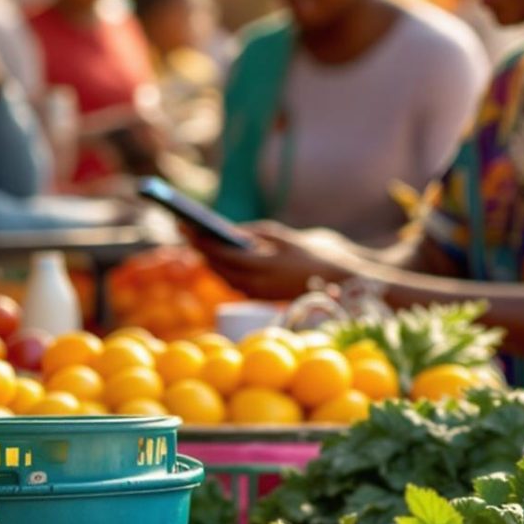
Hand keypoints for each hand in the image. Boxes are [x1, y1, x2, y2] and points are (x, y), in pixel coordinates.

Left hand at [186, 221, 360, 303]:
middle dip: (199, 248)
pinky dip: (221, 268)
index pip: (223, 253)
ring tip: (193, 239)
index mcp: (264, 266)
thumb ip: (254, 234)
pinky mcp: (261, 298)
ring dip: (207, 259)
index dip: (201, 240)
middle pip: (218, 267)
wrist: (340, 281)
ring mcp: (259, 294)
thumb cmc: (314, 253)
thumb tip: (227, 232)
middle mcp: (258, 285)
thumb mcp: (284, 236)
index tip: (184, 225)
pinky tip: (213, 255)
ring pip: (223, 277)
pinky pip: (234, 283)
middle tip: (183, 229)